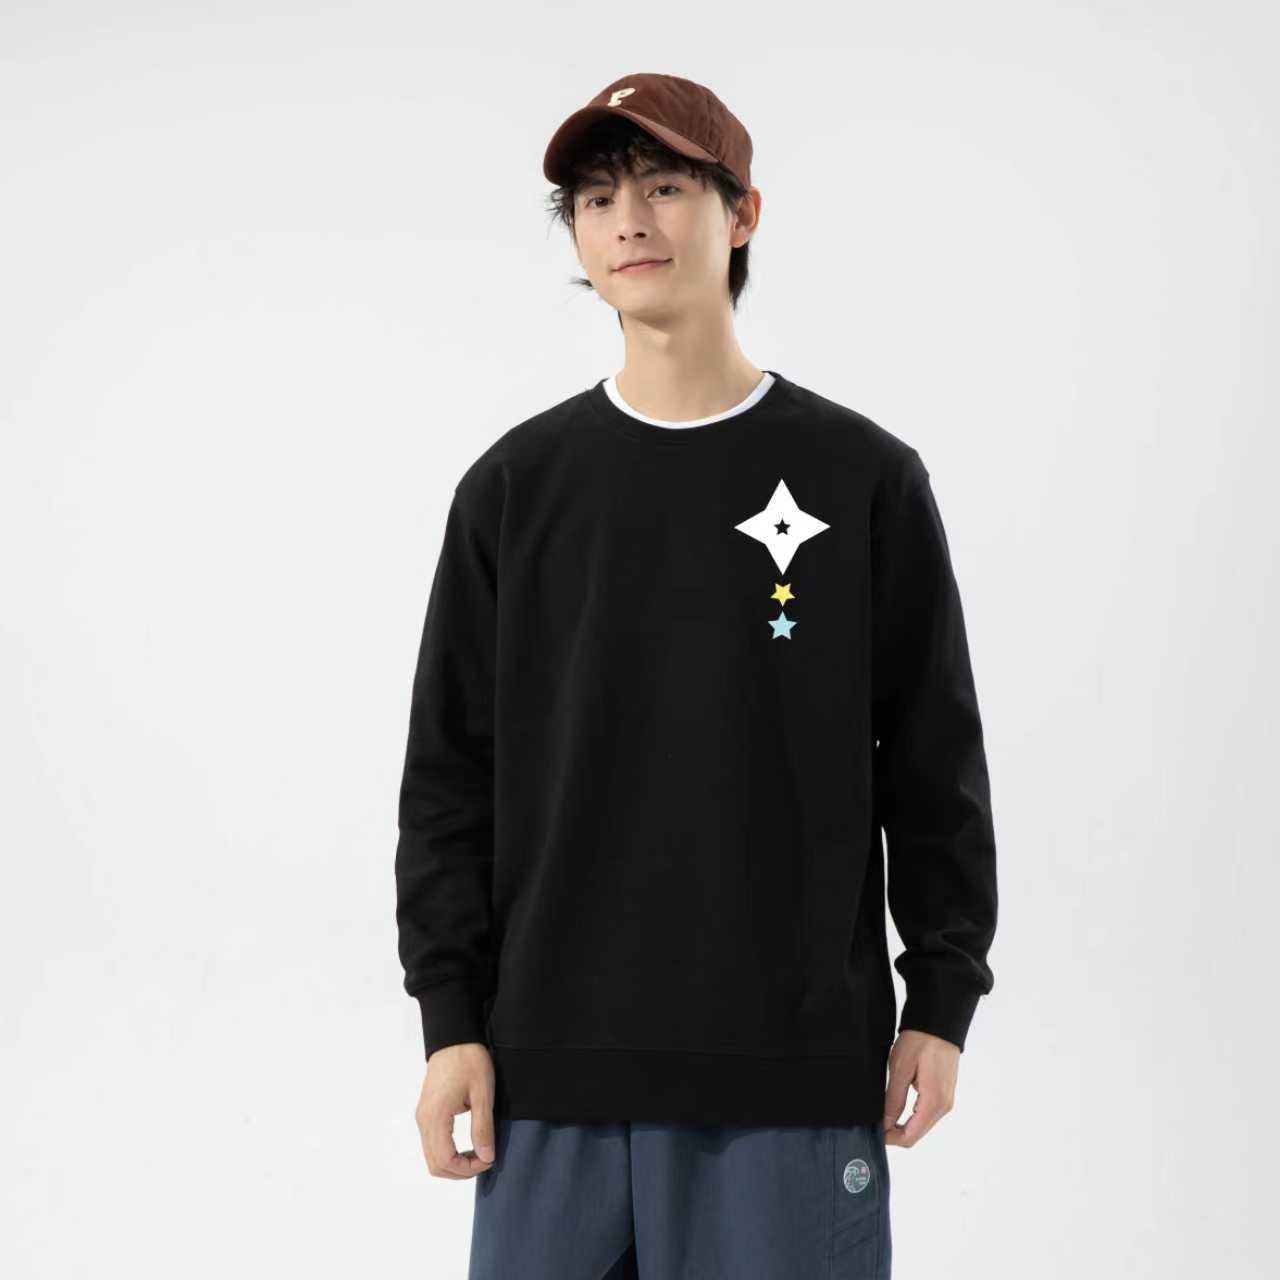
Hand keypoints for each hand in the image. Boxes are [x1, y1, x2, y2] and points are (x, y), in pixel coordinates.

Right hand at [415, 1042, 496, 1176]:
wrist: (454, 1036)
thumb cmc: (470, 1060)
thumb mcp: (483, 1094)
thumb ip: (483, 1127)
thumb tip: (486, 1157)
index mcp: (436, 1117)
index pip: (445, 1160)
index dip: (468, 1169)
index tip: (488, 1159)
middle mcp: (424, 1120)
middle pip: (435, 1165)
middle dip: (460, 1171)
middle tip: (484, 1159)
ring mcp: (423, 1116)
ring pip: (432, 1156)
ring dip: (454, 1163)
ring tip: (478, 1153)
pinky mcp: (426, 1112)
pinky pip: (432, 1143)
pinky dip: (447, 1152)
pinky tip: (466, 1145)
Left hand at [882, 1029, 958, 1146]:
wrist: (938, 1023)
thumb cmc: (921, 1040)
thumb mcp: (900, 1069)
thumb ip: (894, 1099)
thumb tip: (886, 1123)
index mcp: (933, 1102)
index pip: (911, 1136)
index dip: (890, 1138)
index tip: (874, 1130)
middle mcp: (944, 1106)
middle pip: (917, 1133)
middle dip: (895, 1132)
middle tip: (875, 1121)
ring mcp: (946, 1100)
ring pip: (922, 1124)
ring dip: (904, 1123)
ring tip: (884, 1111)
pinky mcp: (944, 1093)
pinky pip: (927, 1113)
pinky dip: (912, 1114)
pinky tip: (898, 1103)